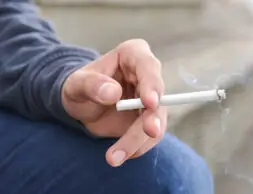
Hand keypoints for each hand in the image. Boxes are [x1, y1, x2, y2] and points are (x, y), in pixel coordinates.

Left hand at [61, 39, 166, 166]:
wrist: (81, 103)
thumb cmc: (79, 86)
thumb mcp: (76, 83)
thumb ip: (91, 84)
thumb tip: (113, 93)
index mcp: (133, 55)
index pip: (148, 67)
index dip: (152, 85)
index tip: (149, 102)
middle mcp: (147, 75)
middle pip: (157, 98)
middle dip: (153, 118)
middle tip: (149, 131)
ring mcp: (151, 98)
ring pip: (156, 121)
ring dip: (139, 140)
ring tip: (114, 157)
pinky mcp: (149, 118)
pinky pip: (150, 136)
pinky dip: (137, 147)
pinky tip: (120, 155)